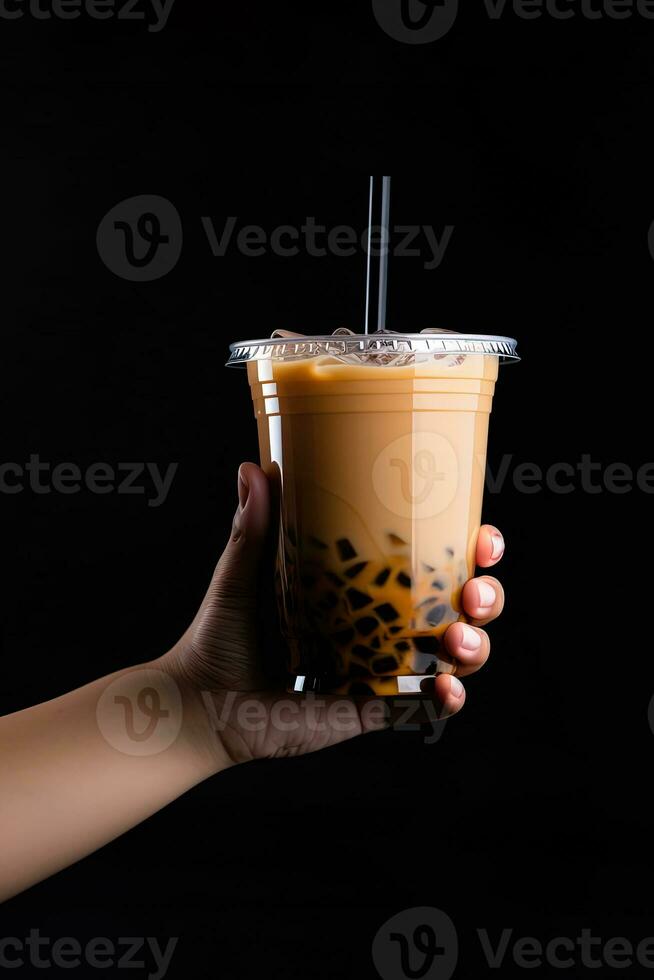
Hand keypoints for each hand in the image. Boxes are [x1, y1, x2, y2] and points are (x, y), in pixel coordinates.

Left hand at [160, 463, 505, 766]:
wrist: (202, 701)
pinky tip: (445, 689)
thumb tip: (252, 468)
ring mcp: (384, 666)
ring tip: (455, 638)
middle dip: (486, 596)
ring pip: (456, 655)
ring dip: (474, 646)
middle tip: (475, 590)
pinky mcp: (373, 707)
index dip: (472, 549)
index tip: (483, 536)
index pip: (434, 560)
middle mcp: (385, 622)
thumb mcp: (242, 575)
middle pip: (461, 606)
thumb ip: (251, 528)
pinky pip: (424, 708)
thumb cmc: (223, 633)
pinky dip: (445, 700)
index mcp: (367, 583)